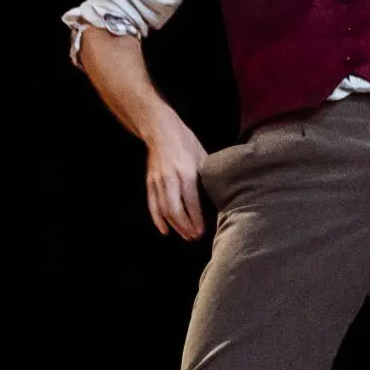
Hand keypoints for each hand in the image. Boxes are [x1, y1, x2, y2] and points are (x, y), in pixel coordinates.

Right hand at [144, 123, 210, 240]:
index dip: (196, 220)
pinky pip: (152, 205)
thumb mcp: (202, 156)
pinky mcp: (149, 183)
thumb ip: (207, 176)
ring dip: (174, 226)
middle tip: (194, 237)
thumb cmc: (186, 143)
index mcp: (186, 173)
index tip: (202, 231)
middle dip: (185, 227)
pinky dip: (158, 219)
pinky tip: (165, 230)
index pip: (191, 202)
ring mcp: (158, 182)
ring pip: (164, 210)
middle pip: (175, 210)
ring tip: (185, 236)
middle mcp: (170, 179)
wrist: (161, 131)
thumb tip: (220, 195)